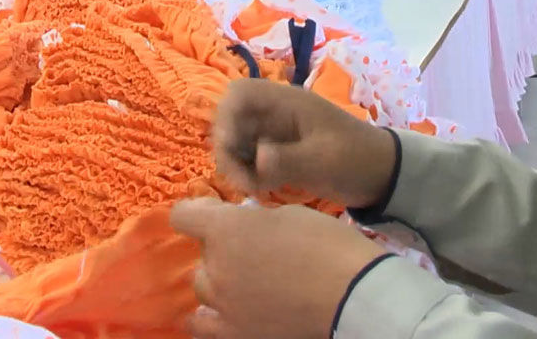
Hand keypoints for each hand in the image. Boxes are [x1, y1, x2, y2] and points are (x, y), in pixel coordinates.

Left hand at [171, 198, 387, 338]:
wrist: (353, 294)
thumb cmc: (327, 245)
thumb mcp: (288, 214)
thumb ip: (254, 219)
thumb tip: (243, 225)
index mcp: (226, 230)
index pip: (183, 215)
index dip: (197, 210)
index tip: (214, 212)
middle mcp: (215, 268)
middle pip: (201, 255)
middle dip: (220, 249)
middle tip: (251, 251)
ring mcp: (223, 305)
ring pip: (203, 289)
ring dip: (219, 281)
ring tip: (246, 283)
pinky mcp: (235, 333)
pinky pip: (204, 326)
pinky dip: (210, 318)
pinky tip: (225, 312)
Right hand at [213, 79, 396, 207]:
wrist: (381, 176)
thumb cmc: (356, 159)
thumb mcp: (324, 161)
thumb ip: (289, 160)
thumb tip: (258, 159)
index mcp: (287, 104)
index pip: (241, 94)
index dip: (226, 115)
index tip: (230, 145)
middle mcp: (274, 116)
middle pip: (231, 120)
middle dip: (228, 148)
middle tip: (241, 177)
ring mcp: (274, 135)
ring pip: (237, 142)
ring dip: (236, 165)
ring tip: (253, 188)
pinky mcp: (277, 155)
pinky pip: (249, 160)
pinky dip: (248, 174)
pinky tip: (263, 190)